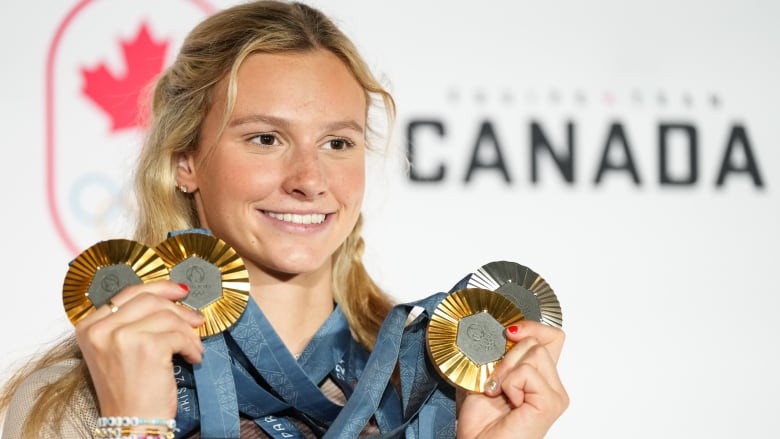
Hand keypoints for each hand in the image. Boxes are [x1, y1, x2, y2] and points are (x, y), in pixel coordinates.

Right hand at [75, 281, 203, 417]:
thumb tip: (173, 297)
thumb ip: (133, 322)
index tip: (179, 291)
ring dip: (188, 332)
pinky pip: (179, 334)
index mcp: (89, 327)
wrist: (131, 425)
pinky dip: (192, 346)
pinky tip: (193, 358)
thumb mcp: (118, 351)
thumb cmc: (129, 393)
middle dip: (178, 309)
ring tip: (193, 347)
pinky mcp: (147, 347)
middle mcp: (100, 329)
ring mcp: (121, 336)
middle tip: (196, 320)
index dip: (158, 288)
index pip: (128, 293)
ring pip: (168, 316)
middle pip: (149, 300)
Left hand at [456, 321, 567, 438]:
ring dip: (507, 370)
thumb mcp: (484, 375)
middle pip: (539, 341)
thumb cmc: (480, 423)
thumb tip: (498, 330)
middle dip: (508, 355)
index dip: (529, 327)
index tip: (508, 333)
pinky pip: (528, 372)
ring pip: (534, 352)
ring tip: (498, 392)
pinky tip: (508, 400)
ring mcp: (554, 394)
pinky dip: (510, 383)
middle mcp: (551, 385)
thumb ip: (496, 352)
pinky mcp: (551, 402)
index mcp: (539, 377)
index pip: (550, 336)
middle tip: (494, 380)